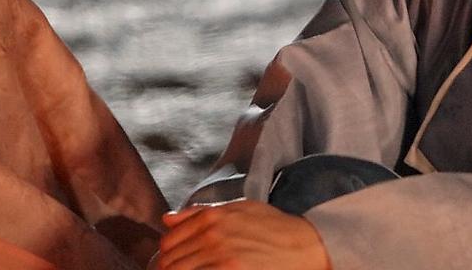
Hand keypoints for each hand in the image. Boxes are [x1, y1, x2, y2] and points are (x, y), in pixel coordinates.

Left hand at [157, 199, 330, 269]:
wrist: (304, 246)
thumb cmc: (274, 228)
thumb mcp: (240, 209)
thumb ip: (200, 213)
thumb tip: (167, 219)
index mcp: (212, 218)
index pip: (168, 242)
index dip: (168, 255)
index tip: (176, 262)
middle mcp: (212, 236)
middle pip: (169, 262)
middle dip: (171, 269)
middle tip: (186, 269)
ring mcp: (220, 259)